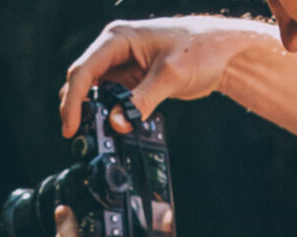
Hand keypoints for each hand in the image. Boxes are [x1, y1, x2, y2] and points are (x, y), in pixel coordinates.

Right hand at [60, 16, 280, 136]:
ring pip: (95, 92)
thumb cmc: (201, 48)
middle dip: (77, 108)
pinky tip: (114, 129)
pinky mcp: (133, 80)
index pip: (83, 70)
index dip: (73, 101)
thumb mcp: (170, 75)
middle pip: (83, 81)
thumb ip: (142, 100)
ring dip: (93, 112)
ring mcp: (123, 65)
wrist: (225, 51)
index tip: (71, 127)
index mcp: (118, 38)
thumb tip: (117, 124)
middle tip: (77, 137)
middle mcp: (115, 49)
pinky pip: (112, 99)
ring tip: (94, 136)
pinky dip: (110, 114)